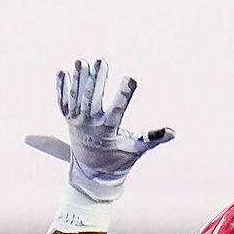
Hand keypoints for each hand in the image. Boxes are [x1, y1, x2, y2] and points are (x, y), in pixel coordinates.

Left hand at [25, 59, 175, 199]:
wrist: (91, 172)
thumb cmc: (118, 159)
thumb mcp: (136, 150)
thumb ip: (153, 139)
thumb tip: (172, 132)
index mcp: (107, 132)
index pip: (117, 110)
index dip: (124, 94)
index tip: (131, 77)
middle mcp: (89, 126)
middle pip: (92, 100)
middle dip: (97, 80)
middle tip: (102, 61)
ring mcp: (76, 122)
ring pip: (75, 98)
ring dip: (78, 79)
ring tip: (82, 61)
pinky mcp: (68, 119)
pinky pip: (62, 102)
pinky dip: (61, 88)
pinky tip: (62, 71)